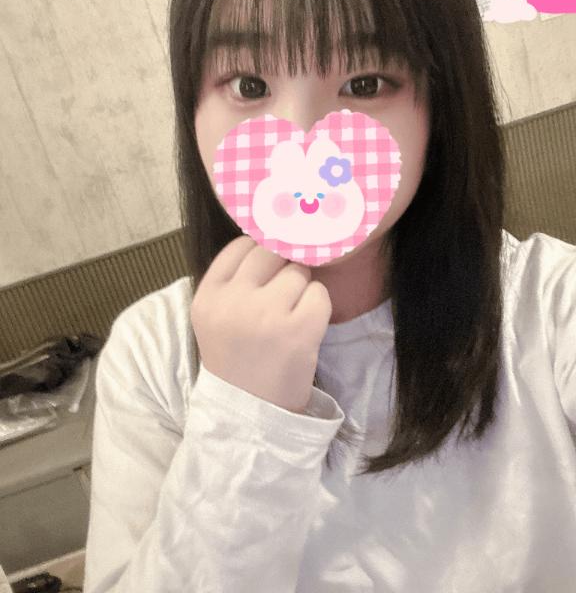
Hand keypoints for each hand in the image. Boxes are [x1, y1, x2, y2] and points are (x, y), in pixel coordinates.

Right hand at [190, 235, 331, 413]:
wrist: (250, 415)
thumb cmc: (237, 359)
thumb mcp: (216, 316)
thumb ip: (235, 279)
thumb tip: (275, 234)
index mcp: (208, 296)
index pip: (241, 246)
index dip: (260, 253)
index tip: (269, 271)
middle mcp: (233, 301)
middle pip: (272, 252)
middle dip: (283, 269)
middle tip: (282, 297)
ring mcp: (266, 314)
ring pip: (299, 272)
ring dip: (302, 290)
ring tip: (290, 318)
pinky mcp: (299, 330)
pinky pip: (320, 294)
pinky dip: (318, 308)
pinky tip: (305, 328)